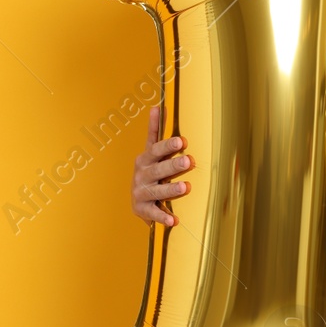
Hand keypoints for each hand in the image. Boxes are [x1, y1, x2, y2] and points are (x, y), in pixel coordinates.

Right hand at [132, 105, 192, 226]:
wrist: (136, 199)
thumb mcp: (151, 152)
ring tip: (186, 187)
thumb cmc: (150, 171)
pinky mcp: (143, 209)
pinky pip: (154, 213)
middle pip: (159, 169)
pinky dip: (163, 217)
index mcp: (145, 159)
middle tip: (189, 161)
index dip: (168, 145)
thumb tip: (157, 106)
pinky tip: (174, 220)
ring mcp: (141, 193)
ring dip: (171, 189)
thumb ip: (154, 131)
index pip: (156, 150)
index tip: (182, 141)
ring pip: (158, 191)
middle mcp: (142, 175)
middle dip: (174, 165)